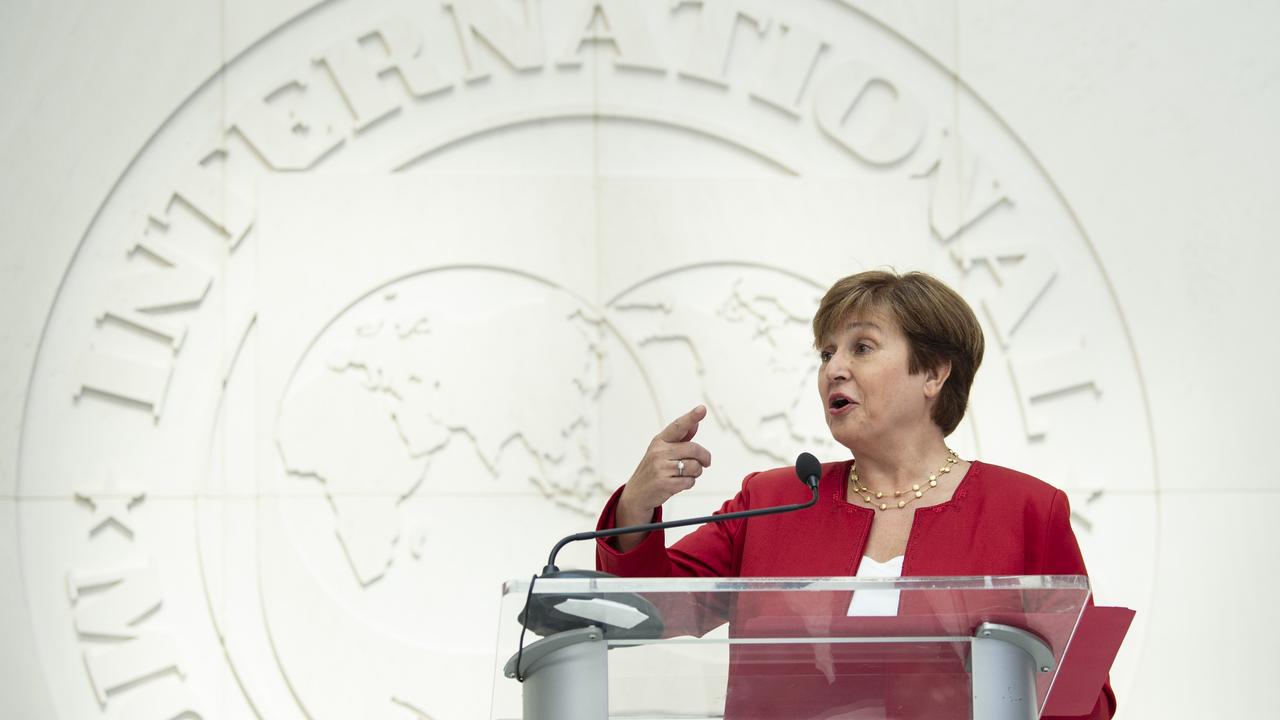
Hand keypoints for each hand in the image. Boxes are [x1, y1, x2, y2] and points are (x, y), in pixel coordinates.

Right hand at [617, 405, 712, 528]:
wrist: (637, 494)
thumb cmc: (653, 470)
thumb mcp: (662, 451)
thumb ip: (680, 438)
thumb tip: (695, 423)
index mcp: (659, 441)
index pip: (678, 426)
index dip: (691, 417)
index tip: (702, 409)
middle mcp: (659, 452)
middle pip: (694, 449)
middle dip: (704, 457)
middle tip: (706, 462)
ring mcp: (661, 468)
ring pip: (695, 467)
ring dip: (696, 472)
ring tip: (686, 474)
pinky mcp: (665, 484)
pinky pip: (690, 481)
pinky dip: (689, 483)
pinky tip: (679, 483)